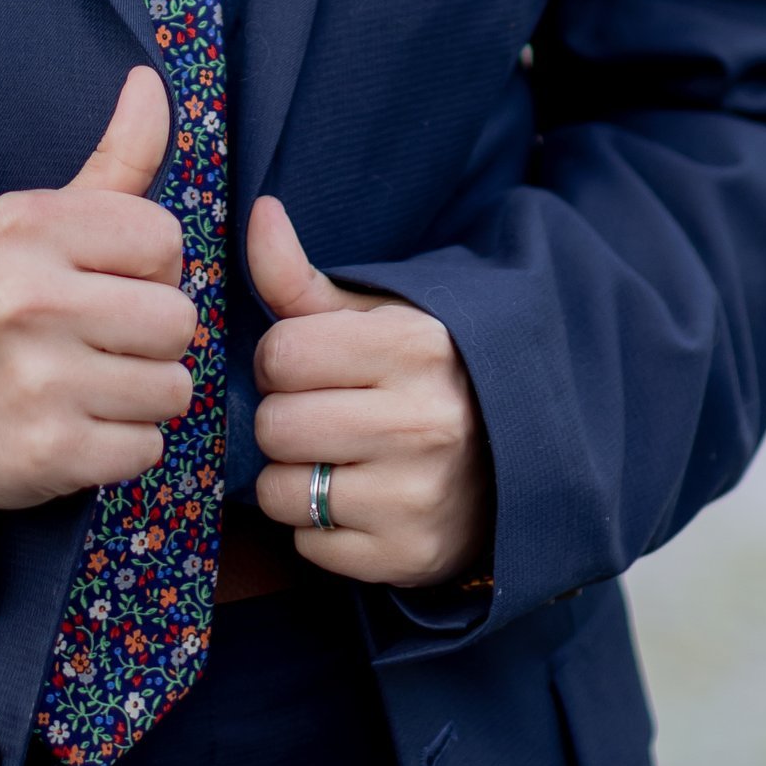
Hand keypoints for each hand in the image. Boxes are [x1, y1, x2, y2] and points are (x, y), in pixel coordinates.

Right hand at [0, 68, 197, 511]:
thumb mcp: (34, 221)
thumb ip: (113, 162)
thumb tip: (153, 82)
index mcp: (26, 226)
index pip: (164, 237)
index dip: (149, 266)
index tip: (105, 282)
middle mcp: (27, 298)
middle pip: (178, 317)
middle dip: (152, 335)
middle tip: (98, 341)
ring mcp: (38, 380)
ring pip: (172, 387)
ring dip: (143, 394)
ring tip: (88, 385)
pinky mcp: (50, 452)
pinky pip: (148, 448)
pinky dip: (124, 445)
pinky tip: (78, 426)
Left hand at [248, 196, 492, 589]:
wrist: (506, 464)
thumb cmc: (417, 380)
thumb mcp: (370, 319)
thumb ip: (299, 275)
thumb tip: (258, 210)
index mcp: (414, 346)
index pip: (280, 353)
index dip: (282, 362)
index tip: (313, 369)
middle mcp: (423, 421)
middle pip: (276, 424)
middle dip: (284, 420)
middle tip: (322, 418)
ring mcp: (419, 494)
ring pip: (282, 490)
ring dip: (293, 479)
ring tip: (335, 461)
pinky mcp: (409, 555)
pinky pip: (309, 546)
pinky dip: (319, 529)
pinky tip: (357, 504)